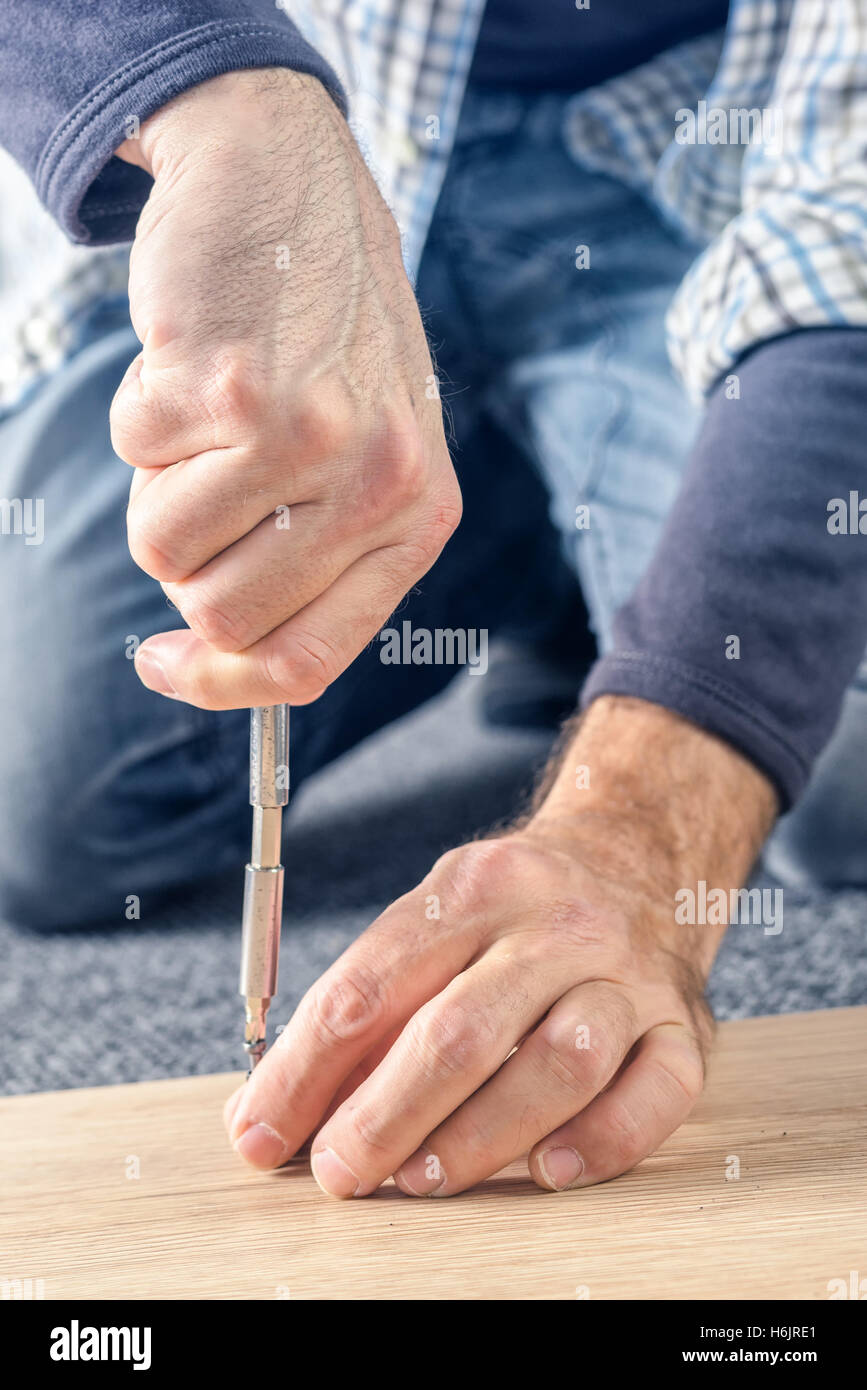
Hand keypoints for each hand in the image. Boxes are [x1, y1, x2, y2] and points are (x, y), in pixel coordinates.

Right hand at [112, 69, 459, 707]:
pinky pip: (131, 455)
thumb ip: (310, 561)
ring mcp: (308, 436)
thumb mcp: (364, 455)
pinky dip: (141, 412)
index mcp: (417, 517)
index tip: (164, 664)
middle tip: (209, 481)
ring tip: (212, 412)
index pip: (307, 660)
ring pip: (161, 549)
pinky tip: (195, 359)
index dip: (222, 682)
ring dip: (161, 484)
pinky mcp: (232, 385)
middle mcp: (377, 484)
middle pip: (222, 615)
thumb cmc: (324, 335)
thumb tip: (204, 658)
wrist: (292, 183)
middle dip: (189, 562)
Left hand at [224, 698, 776, 1194]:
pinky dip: (602, 1141)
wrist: (638, 855)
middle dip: (383, 1117)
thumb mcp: (436, 916)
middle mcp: (557, 923)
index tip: (262, 1133)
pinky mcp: (686, 1024)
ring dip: (481, 1138)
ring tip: (422, 1180)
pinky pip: (657, 1092)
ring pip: (561, 1063)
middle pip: (461, 1031)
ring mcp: (628, 973)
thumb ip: (367, 1004)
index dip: (306, 1070)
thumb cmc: (517, 909)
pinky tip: (549, 1171)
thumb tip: (275, 1107)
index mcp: (477, 886)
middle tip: (339, 1173)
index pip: (373, 984)